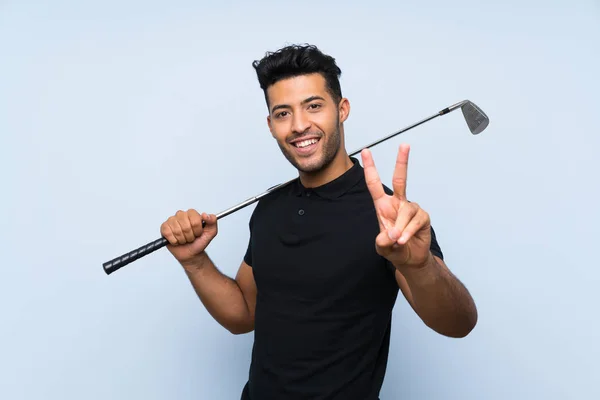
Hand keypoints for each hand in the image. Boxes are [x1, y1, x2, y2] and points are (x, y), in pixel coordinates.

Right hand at [160, 209, 217, 267]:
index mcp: (192, 214)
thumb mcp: (211, 232)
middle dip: (190, 236)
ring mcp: (172, 220)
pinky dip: (174, 240)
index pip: (195, 220)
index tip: (198, 233)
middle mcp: (181, 215)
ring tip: (184, 239)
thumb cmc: (199, 241)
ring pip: (177, 230)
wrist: (191, 253)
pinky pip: (168, 233)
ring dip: (182, 239)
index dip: (197, 230)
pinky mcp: (164, 227)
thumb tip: (206, 215)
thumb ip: (212, 222)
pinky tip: (176, 240)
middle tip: (191, 238)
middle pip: (185, 226)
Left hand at [361, 144, 431, 268]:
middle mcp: (397, 203)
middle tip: (404, 145)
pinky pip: (415, 221)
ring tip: (398, 240)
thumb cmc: (394, 248)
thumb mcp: (382, 247)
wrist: (410, 258)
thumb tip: (391, 234)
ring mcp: (411, 208)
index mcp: (383, 205)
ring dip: (400, 228)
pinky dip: (408, 232)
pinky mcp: (422, 216)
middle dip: (402, 161)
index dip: (370, 168)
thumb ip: (382, 242)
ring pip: (405, 212)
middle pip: (400, 179)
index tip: (366, 151)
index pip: (374, 184)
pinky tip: (405, 239)